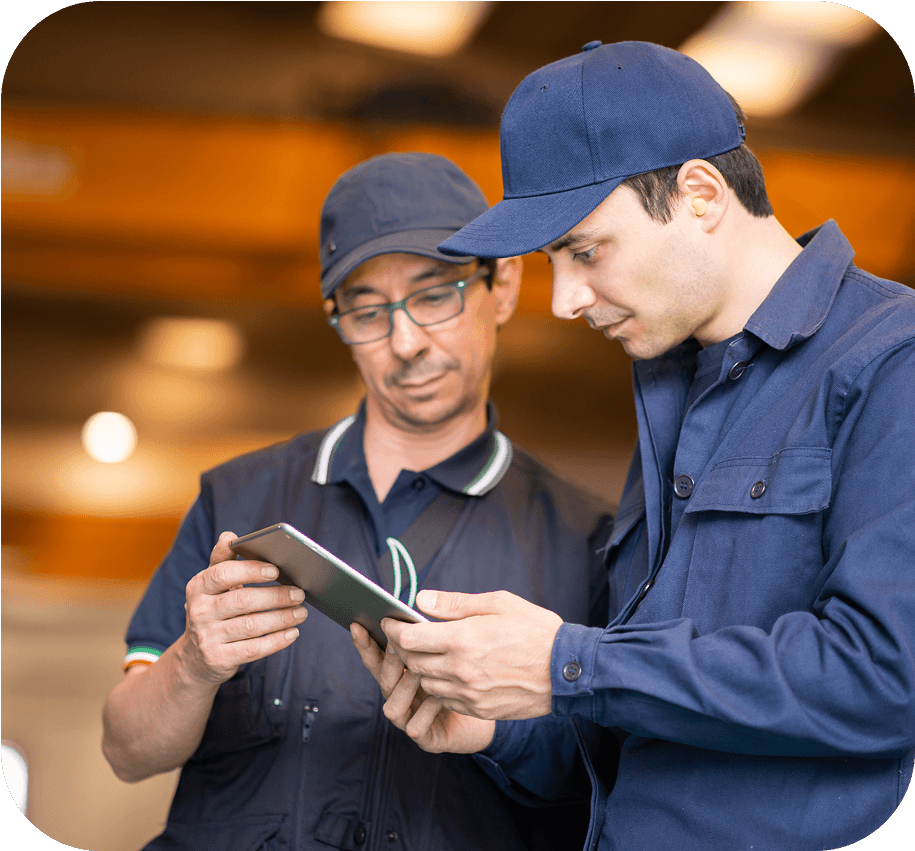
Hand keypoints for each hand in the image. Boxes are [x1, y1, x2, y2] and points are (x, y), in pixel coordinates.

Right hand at [180, 531, 306, 683]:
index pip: (222, 574)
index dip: (251, 570)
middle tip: (300, 593)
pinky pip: (254, 649)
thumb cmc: (213, 611)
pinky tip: (293, 632)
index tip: (276, 570)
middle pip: (243, 601)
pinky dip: (277, 641)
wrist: (195, 658)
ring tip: (301, 612)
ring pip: (251, 626)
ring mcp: (207, 637)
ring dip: (282, 618)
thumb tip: (229, 536)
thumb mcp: (212, 586)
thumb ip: (223, 560)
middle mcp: (198, 611)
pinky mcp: (219, 659)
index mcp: (198, 587)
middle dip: (276, 596)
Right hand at [351, 623, 494, 753]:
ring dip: (403, 687)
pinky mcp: (429, 737)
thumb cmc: (481, 667)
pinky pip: (415, 727)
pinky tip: (439, 700)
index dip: (366, 642)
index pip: (379, 655)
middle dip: (388, 660)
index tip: (358, 624)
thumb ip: (442, 621)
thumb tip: (420, 599)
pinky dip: (424, 713)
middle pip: (383, 678)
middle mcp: (405, 694)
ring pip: (392, 705)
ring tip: (418, 672)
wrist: (502, 707)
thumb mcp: (463, 638)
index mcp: (407, 670)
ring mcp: (414, 717)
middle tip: (397, 644)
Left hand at [381, 590, 561, 720]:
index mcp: (462, 639)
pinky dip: (440, 685)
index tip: (390, 621)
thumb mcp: (498, 603)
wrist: (567, 671)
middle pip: (412, 662)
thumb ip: (455, 604)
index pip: (408, 639)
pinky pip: (445, 699)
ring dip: (421, 667)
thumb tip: (420, 600)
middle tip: (405, 635)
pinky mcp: (478, 709)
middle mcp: (460, 669)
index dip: (393, 629)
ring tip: (428, 652)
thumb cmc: (535, 630)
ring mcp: (468, 693)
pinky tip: (449, 671)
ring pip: (426, 682)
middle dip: (402, 648)